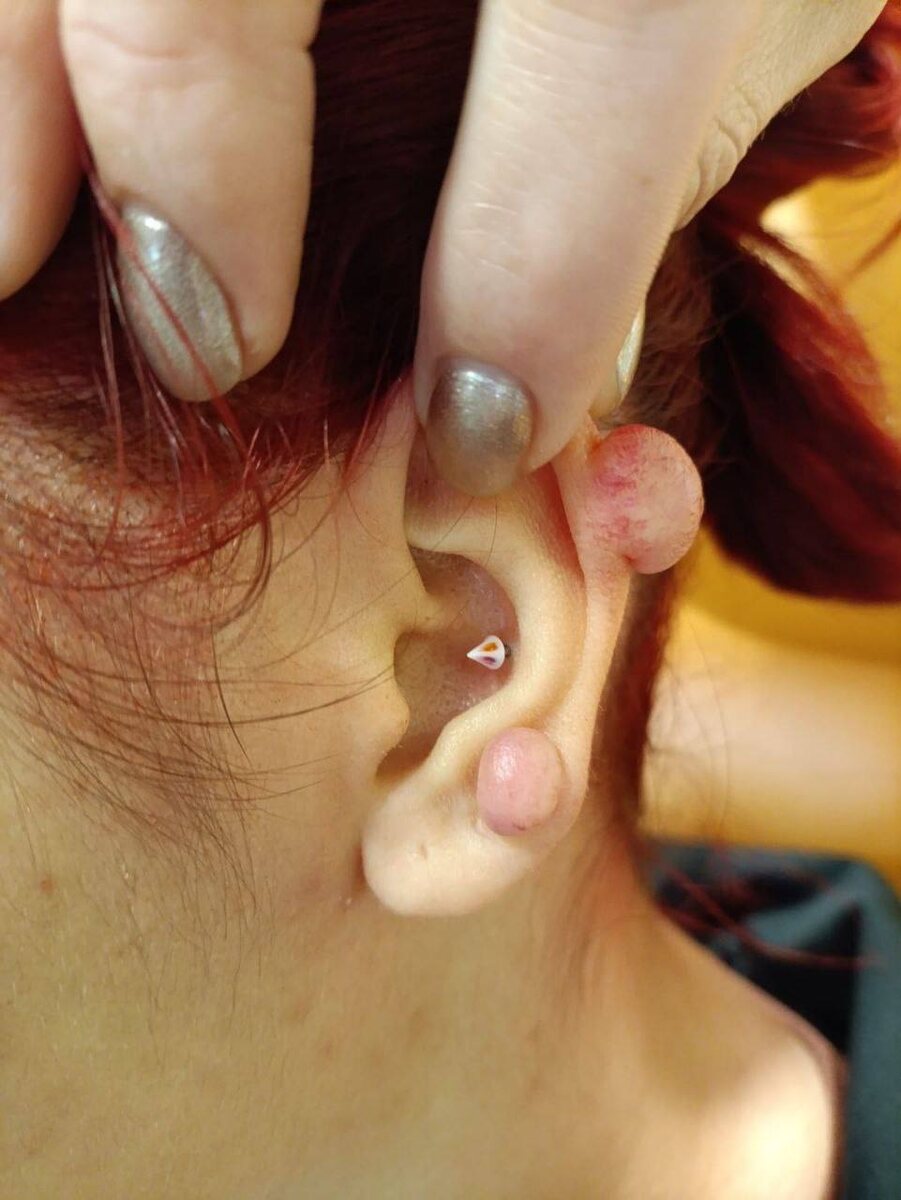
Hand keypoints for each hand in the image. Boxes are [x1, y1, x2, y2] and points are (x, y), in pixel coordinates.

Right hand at [0, 1, 885, 470]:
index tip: (475, 440)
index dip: (527, 290)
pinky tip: (15, 163)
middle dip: (185, 160)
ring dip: (13, 99)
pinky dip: (5, 44)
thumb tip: (490, 412)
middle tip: (205, 351)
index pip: (606, 40)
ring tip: (10, 267)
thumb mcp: (753, 29)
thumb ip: (639, 193)